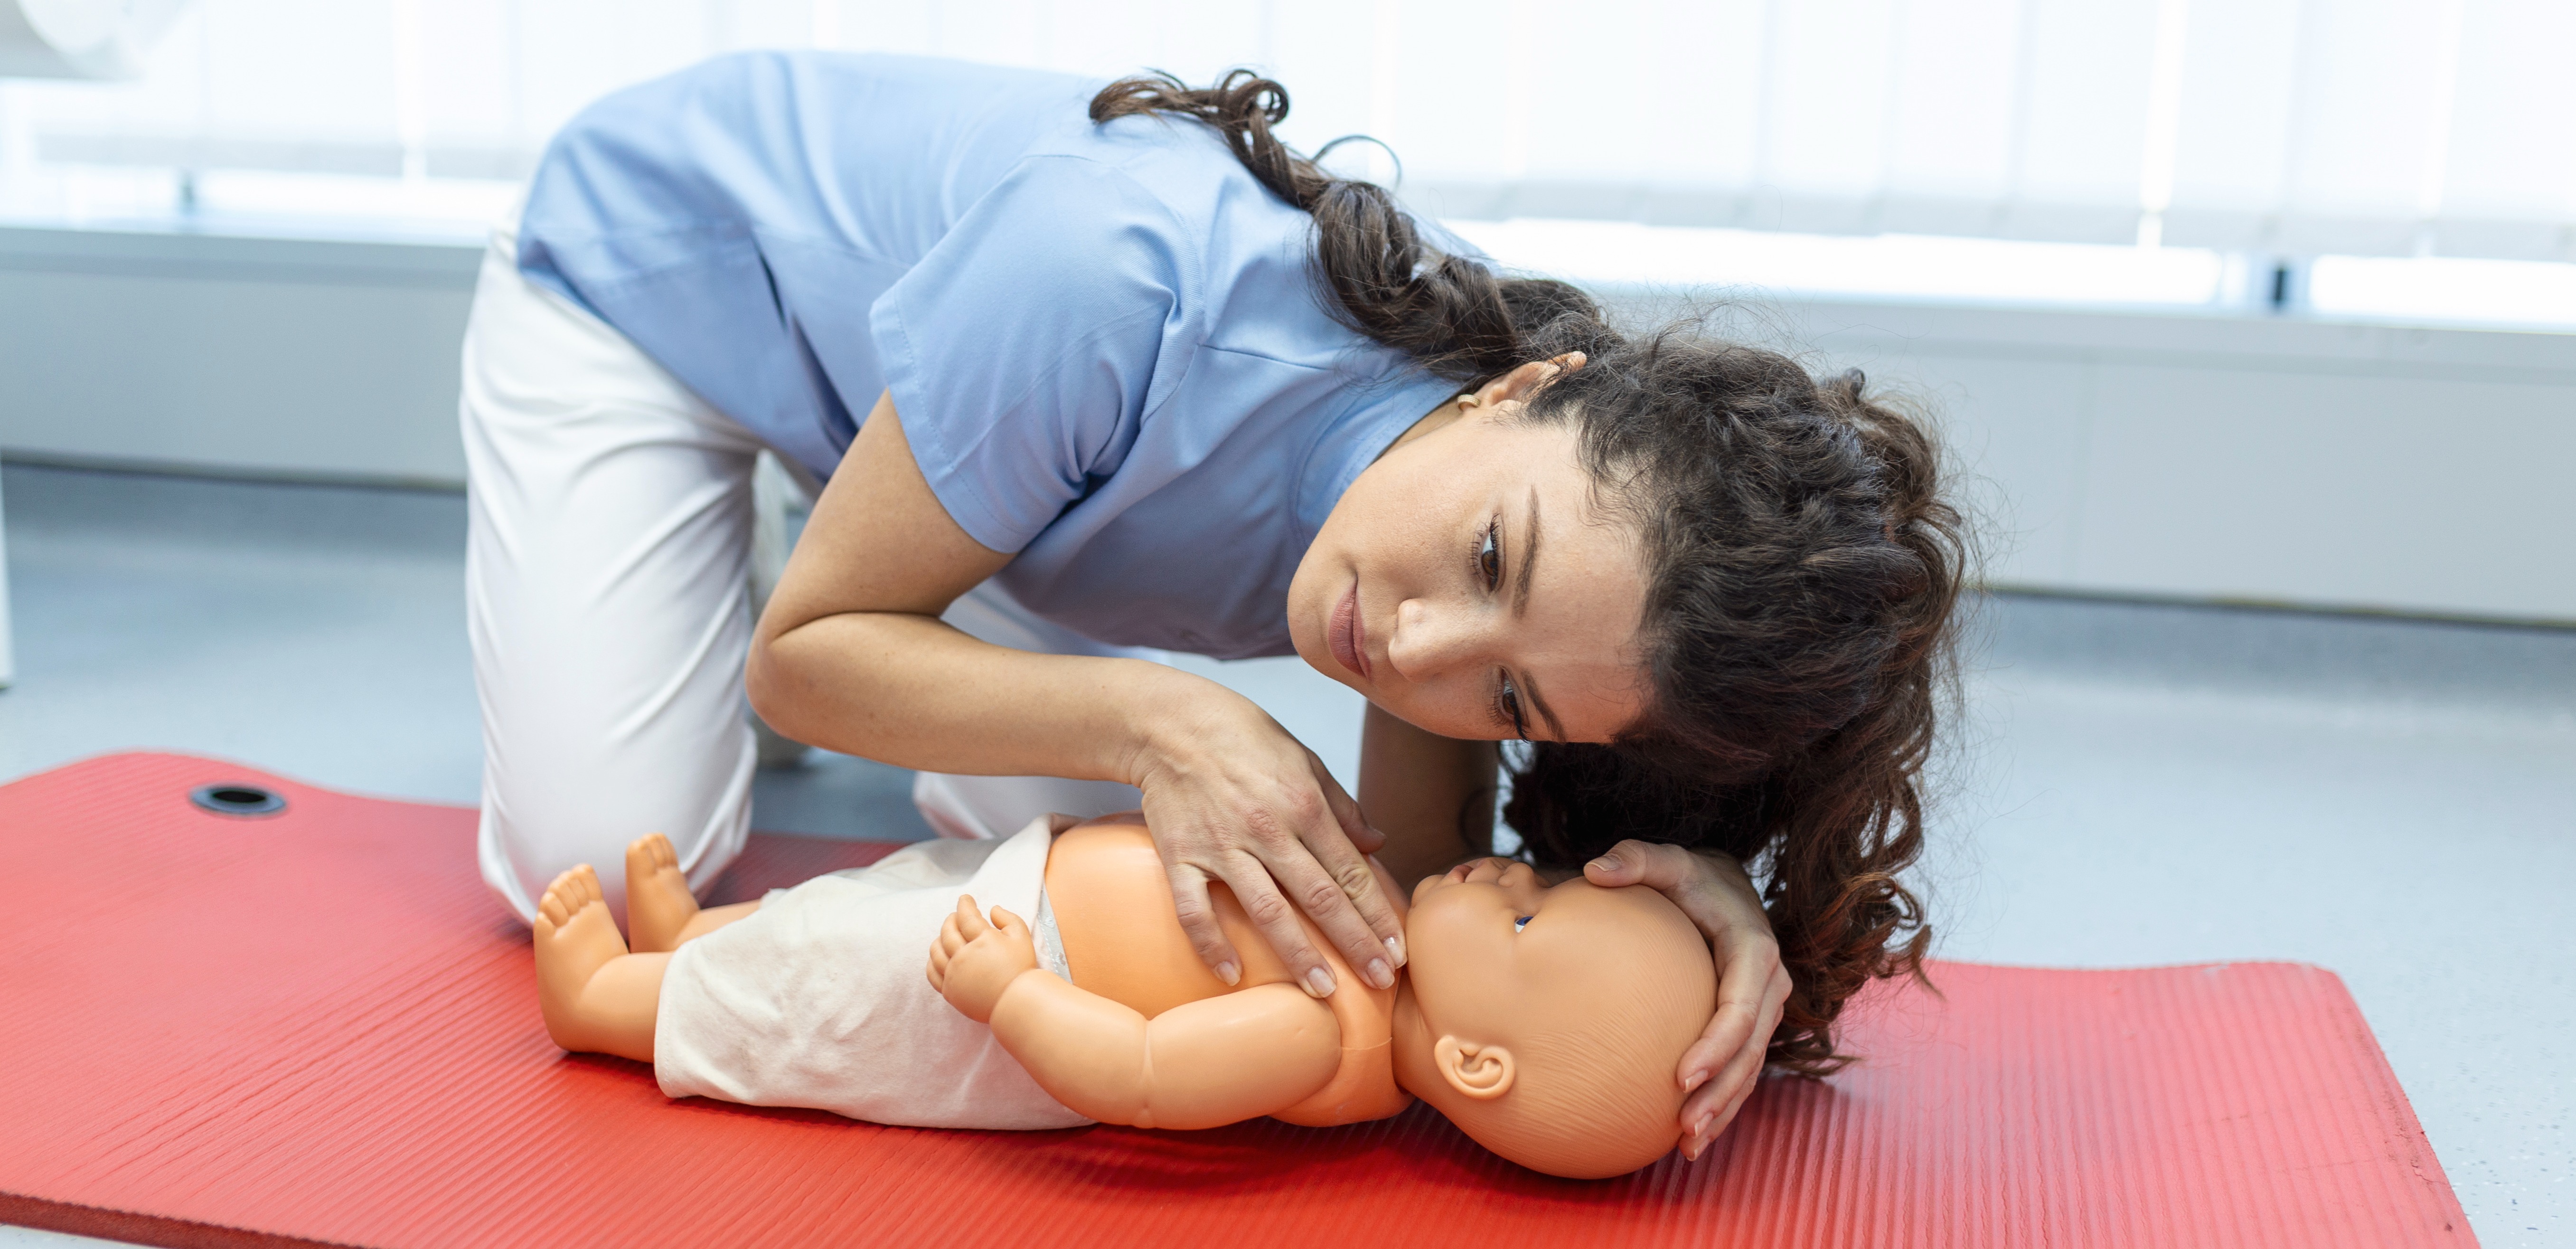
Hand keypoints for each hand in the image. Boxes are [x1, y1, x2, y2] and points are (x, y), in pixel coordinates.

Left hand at [927, 895, 1039, 1022]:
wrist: (1016, 1002)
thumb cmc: (1021, 969)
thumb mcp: (1021, 937)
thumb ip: (1008, 919)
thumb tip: (992, 910)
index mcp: (982, 940)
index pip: (967, 916)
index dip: (964, 904)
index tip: (965, 899)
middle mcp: (964, 956)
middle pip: (948, 931)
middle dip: (951, 919)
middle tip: (956, 916)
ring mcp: (954, 974)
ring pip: (936, 951)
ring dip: (940, 938)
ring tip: (947, 935)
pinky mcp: (950, 991)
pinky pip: (932, 973)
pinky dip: (932, 961)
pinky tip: (938, 957)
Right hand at [1128, 686, 1405, 998]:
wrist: (1168, 723)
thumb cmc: (1242, 738)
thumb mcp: (1304, 760)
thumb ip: (1342, 806)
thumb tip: (1378, 844)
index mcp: (1304, 804)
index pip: (1351, 871)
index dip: (1377, 914)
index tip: (1397, 950)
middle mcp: (1268, 829)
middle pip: (1320, 897)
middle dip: (1355, 943)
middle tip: (1380, 980)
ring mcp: (1222, 846)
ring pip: (1266, 910)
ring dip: (1297, 954)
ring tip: (1323, 990)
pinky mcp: (1180, 856)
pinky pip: (1195, 909)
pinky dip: (1211, 944)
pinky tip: (1231, 975)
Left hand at [1585, 840, 1791, 1160]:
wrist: (1724, 887)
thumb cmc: (1689, 878)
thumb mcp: (1667, 861)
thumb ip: (1635, 860)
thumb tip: (1593, 870)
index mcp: (1754, 952)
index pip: (1740, 1009)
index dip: (1716, 1047)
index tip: (1680, 1077)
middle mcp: (1769, 986)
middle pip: (1749, 1052)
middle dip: (1720, 1094)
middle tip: (1683, 1127)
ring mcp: (1764, 1011)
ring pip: (1749, 1071)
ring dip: (1723, 1110)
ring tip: (1687, 1145)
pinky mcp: (1750, 1027)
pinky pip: (1741, 1072)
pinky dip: (1722, 1104)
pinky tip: (1694, 1137)